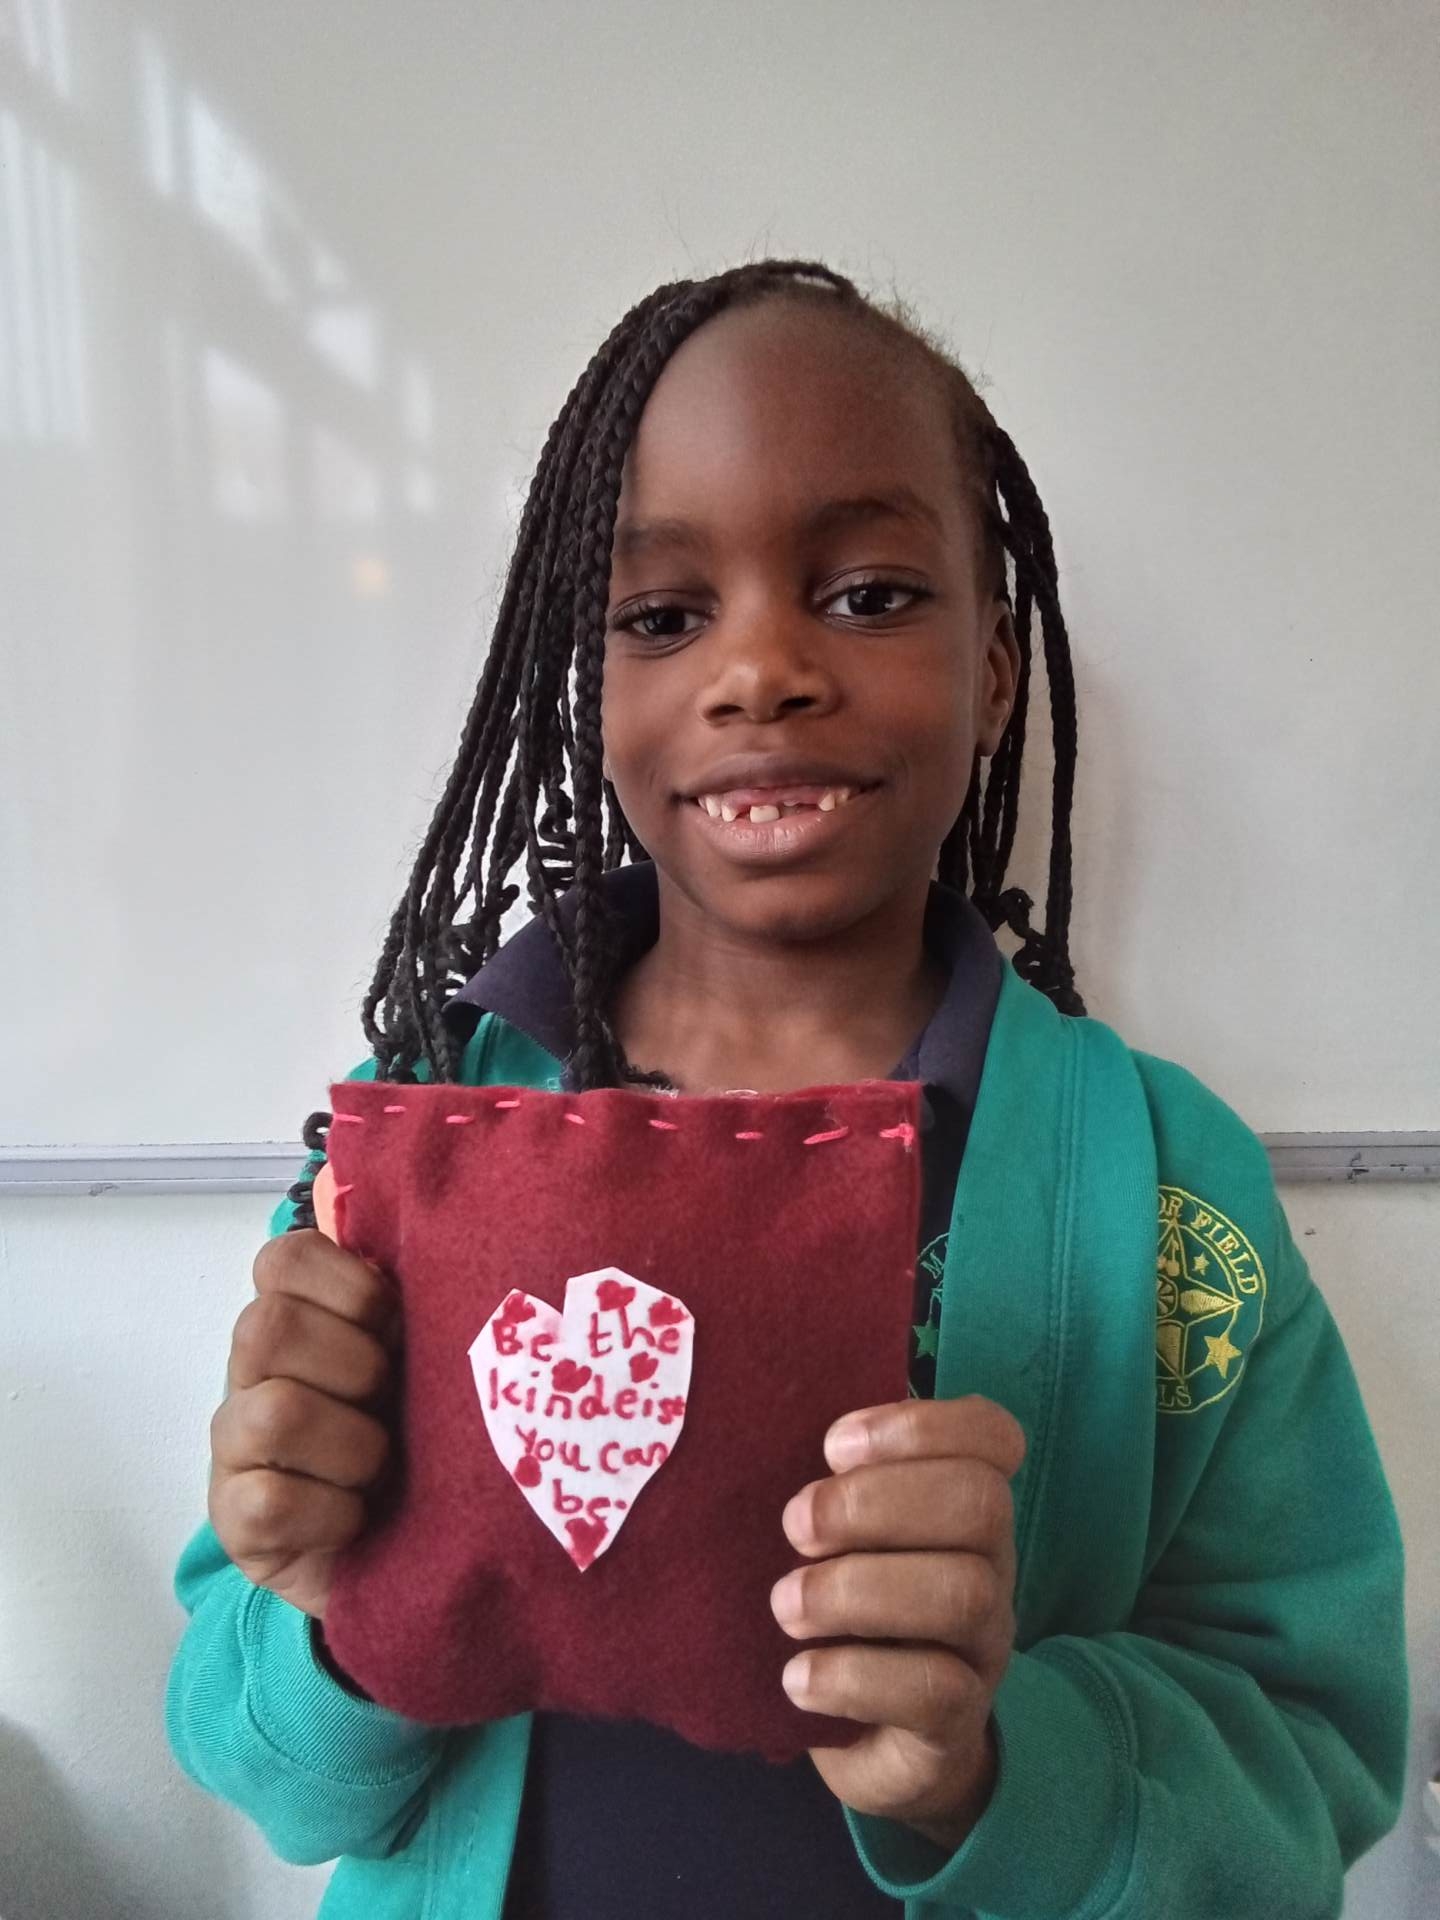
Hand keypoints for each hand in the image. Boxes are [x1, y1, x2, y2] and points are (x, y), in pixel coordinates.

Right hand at [208, 1174, 401, 1620]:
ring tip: (384, 1467)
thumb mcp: (432, 1353)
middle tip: (392, 1400)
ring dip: (352, 1445)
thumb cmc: (429, 1433)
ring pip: (273, 1412)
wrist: (420, 1549)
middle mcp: (253, 1372)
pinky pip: (269, 1500)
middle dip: (354, 1365)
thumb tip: (414, 1215)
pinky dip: (331, 1512)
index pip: (285, 1258)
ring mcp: (236, 1448)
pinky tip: (358, 1520)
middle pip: (267, 1327)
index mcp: (300, 1317)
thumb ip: (416, 1287)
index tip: (397, 1324)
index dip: (349, 1287)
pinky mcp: (238, 1523)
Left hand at [769, 1396, 1024, 1851]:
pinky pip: (935, 1691)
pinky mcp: (956, 1725)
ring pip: (964, 1593)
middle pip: (980, 1504)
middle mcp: (990, 1567)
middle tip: (795, 1527)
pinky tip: (796, 1677)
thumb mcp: (837, 1538)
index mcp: (962, 1506)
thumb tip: (760, 1438)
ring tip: (787, 1605)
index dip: (922, 1426)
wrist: (867, 1741)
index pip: (993, 1436)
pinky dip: (852, 1677)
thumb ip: (829, 1485)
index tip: (833, 1446)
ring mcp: (982, 1647)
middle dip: (874, 1502)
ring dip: (857, 1589)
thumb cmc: (841, 1610)